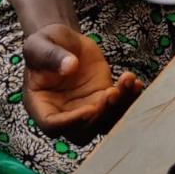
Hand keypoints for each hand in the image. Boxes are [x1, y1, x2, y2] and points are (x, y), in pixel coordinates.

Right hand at [22, 24, 143, 140]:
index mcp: (41, 105)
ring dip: (119, 108)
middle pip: (82, 133)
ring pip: (104, 124)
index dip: (70, 123)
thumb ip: (50, 56)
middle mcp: (63, 113)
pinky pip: (118, 108)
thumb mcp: (39, 44)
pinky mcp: (102, 99)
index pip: (52, 125)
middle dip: (99, 119)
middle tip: (111, 93)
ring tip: (127, 81)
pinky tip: (135, 83)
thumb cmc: (45, 44)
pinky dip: (129, 99)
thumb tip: (69, 66)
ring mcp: (85, 108)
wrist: (65, 41)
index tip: (89, 109)